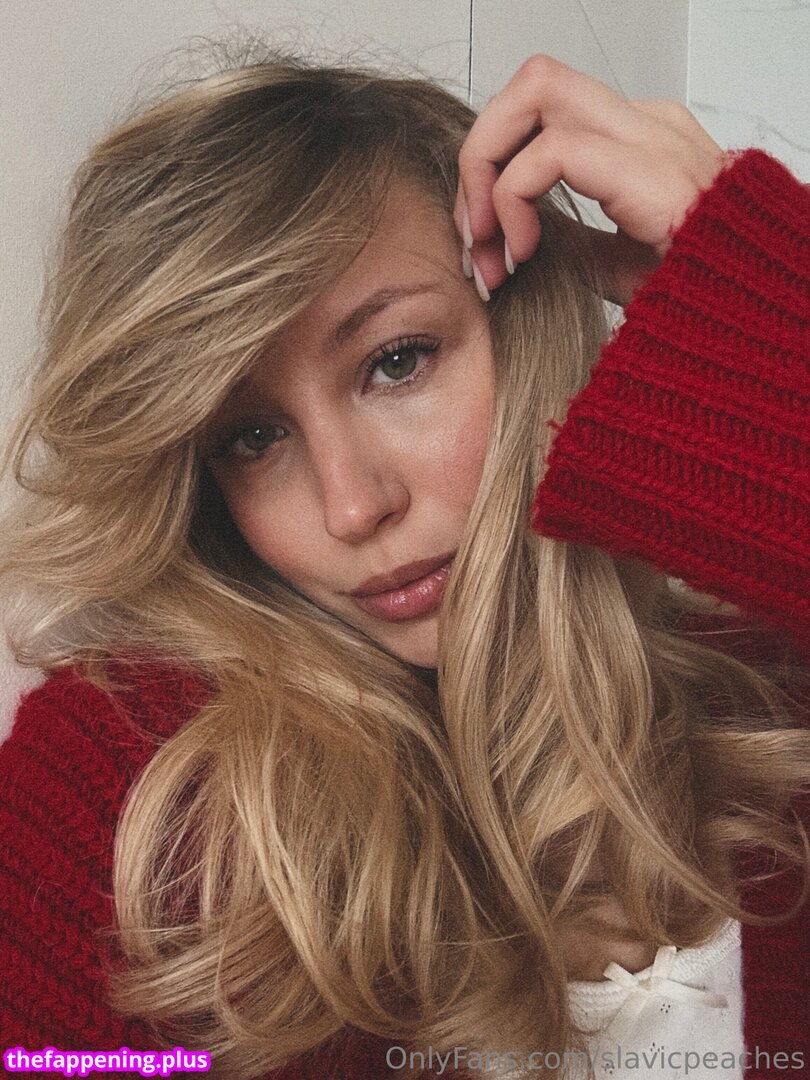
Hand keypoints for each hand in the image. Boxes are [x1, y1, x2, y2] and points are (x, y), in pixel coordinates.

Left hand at [454, 55, 726, 306]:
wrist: (750, 328)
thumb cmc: (699, 300)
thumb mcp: (615, 265)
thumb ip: (568, 237)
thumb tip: (511, 228)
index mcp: (640, 142)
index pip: (544, 113)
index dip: (494, 167)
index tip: (482, 244)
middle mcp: (645, 124)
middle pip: (532, 85)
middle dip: (480, 154)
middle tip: (471, 233)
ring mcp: (652, 137)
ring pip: (534, 92)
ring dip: (487, 167)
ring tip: (487, 244)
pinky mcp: (649, 168)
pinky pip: (551, 150)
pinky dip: (514, 198)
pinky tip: (520, 252)